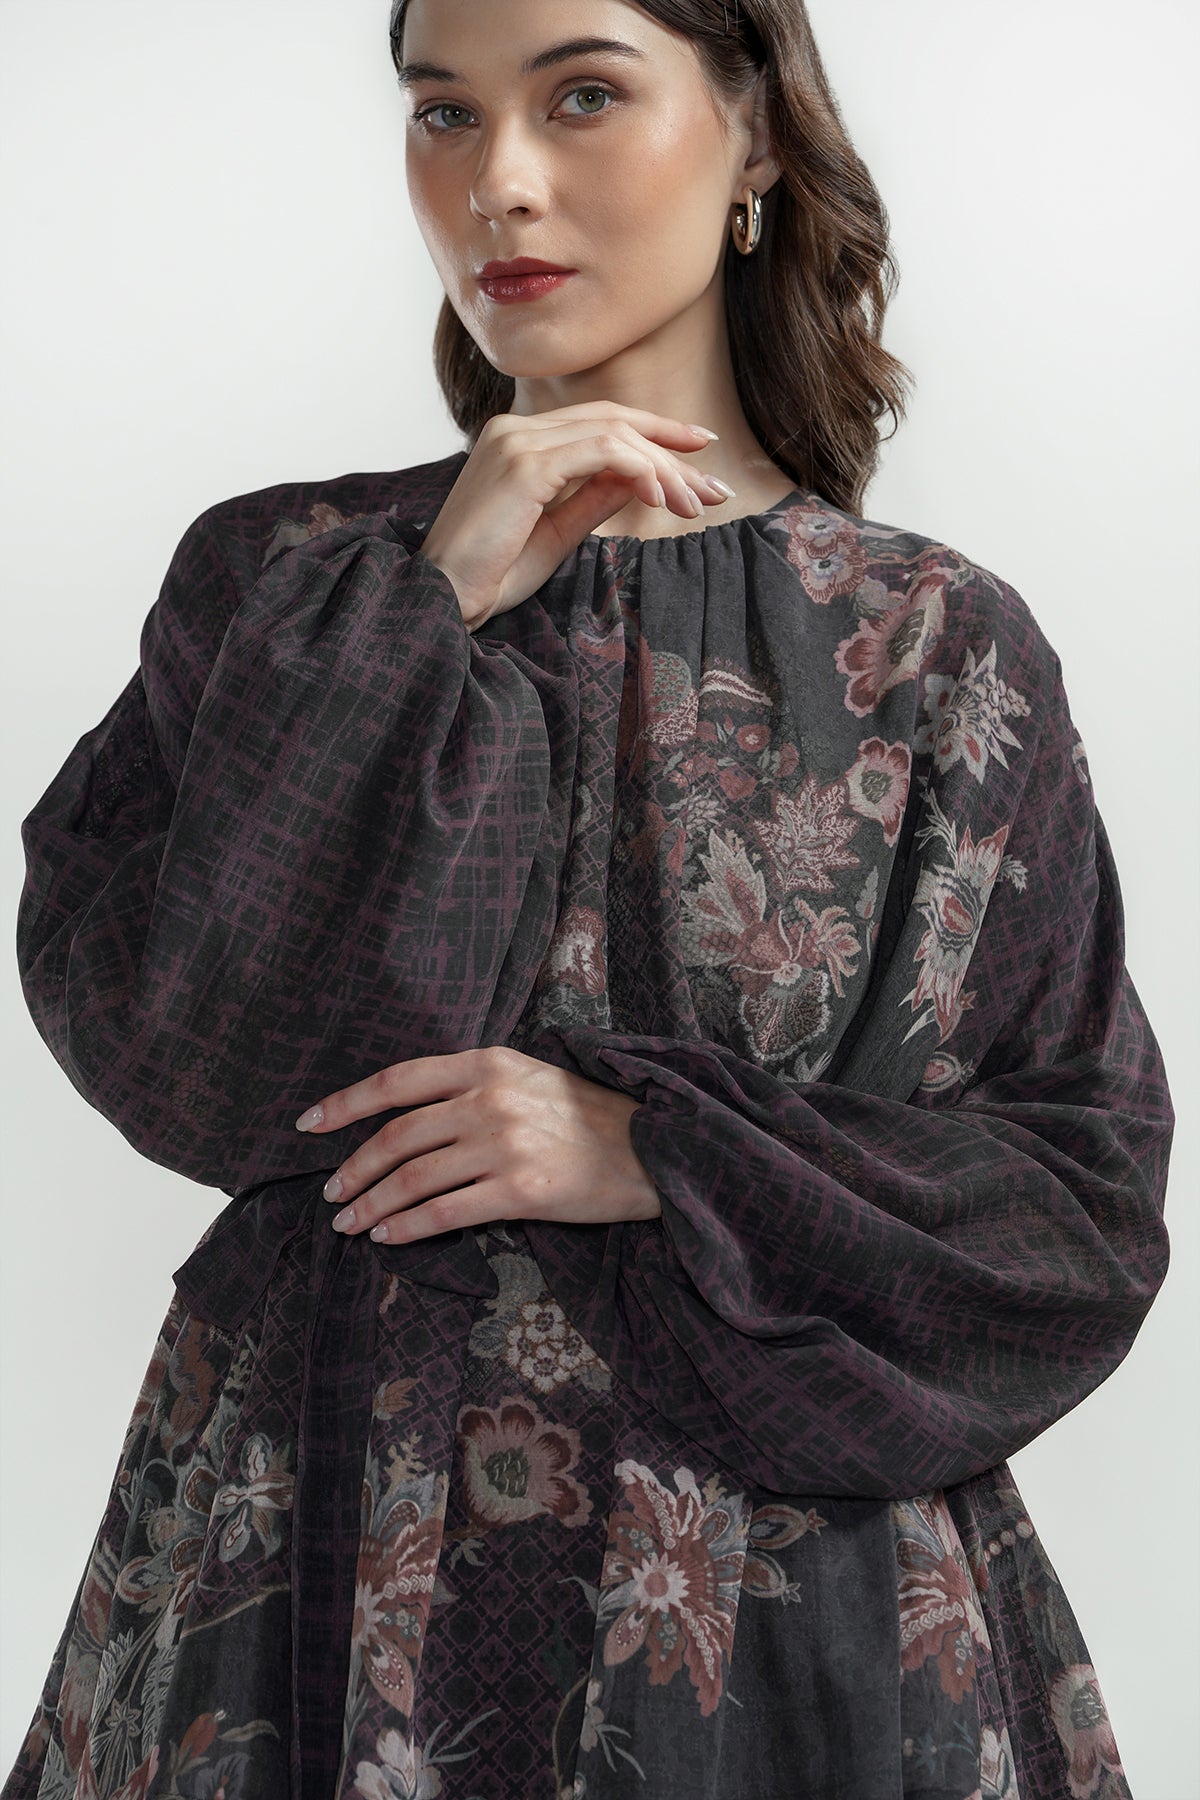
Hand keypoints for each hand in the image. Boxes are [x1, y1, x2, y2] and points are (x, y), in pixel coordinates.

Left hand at [294, 1044, 660, 1245]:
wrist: (654, 1149)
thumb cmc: (589, 1116)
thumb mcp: (529, 1076)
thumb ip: (473, 1084)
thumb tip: (409, 1113)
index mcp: (488, 1063)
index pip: (398, 1081)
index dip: (346, 1103)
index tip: (310, 1123)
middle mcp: (490, 1100)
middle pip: (397, 1135)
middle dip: (353, 1167)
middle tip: (331, 1192)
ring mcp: (504, 1146)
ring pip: (412, 1178)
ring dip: (371, 1205)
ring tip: (350, 1223)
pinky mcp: (520, 1192)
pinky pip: (445, 1213)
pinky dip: (407, 1228)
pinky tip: (388, 1237)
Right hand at [419, 402, 732, 630]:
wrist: (444, 598)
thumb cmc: (492, 575)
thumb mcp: (557, 532)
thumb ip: (594, 497)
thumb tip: (639, 477)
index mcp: (519, 442)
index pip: (600, 422)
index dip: (654, 431)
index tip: (700, 448)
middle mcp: (516, 429)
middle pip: (614, 421)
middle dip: (672, 448)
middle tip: (715, 486)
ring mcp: (518, 441)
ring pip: (614, 434)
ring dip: (664, 468)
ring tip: (694, 505)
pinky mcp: (524, 463)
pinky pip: (602, 451)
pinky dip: (640, 470)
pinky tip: (662, 499)